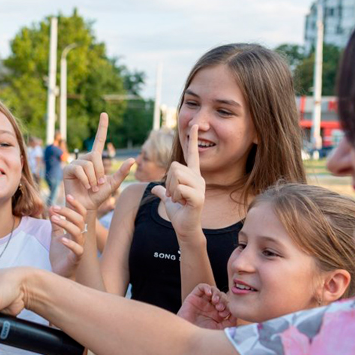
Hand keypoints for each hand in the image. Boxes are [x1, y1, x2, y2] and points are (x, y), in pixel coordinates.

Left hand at [49, 194, 88, 277]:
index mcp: (76, 230)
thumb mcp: (55, 235)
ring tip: (53, 219)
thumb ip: (55, 223)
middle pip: (79, 220)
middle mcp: (80, 237)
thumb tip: (51, 207)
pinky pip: (77, 249)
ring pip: (78, 232)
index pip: (81, 214)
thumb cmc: (59, 254)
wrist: (59, 273)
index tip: (68, 195)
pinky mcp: (76, 258)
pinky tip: (61, 239)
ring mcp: (79, 247)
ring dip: (65, 224)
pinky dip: (69, 243)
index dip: (76, 204)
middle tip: (53, 207)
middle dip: (67, 212)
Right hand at [63, 113, 134, 211]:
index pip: (99, 140)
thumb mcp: (113, 183)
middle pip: (95, 156)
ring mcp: (75, 164)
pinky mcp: (67, 170)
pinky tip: (85, 186)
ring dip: (93, 178)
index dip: (102, 127)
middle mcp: (84, 159)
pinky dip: (86, 180)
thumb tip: (133, 159)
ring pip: (88, 164)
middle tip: (99, 184)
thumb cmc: (98, 196)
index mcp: (95, 159)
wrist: (86, 206)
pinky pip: (80, 169)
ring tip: (92, 187)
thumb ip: (122, 171)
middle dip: (100, 172)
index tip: (104, 114)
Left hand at [151, 124, 206, 239]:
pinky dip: (175, 197)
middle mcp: (198, 178)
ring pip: (176, 175)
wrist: (185, 228)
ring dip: (171, 190)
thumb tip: (154, 189)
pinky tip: (181, 204)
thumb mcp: (168, 199)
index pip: (193, 154)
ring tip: (178, 200)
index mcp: (192, 176)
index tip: (195, 125)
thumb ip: (162, 191)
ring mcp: (200, 187)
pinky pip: (179, 188)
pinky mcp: (198, 197)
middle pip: (174, 166)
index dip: (193, 140)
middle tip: (174, 195)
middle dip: (168, 181)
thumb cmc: (178, 213)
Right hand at [178, 283, 237, 329]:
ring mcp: (202, 301)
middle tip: (220, 308)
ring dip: (217, 294)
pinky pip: (202, 287)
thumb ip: (230, 322)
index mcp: (218, 314)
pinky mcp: (194, 297)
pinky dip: (207, 288)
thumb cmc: (202, 334)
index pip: (227, 304)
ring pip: (213, 290)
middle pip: (222, 296)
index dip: (229, 306)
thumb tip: (236, 314)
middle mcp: (211, 306)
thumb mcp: (219, 329)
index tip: (225, 314)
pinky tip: (209, 294)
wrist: (186, 335)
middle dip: (223, 301)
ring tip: (215, 302)